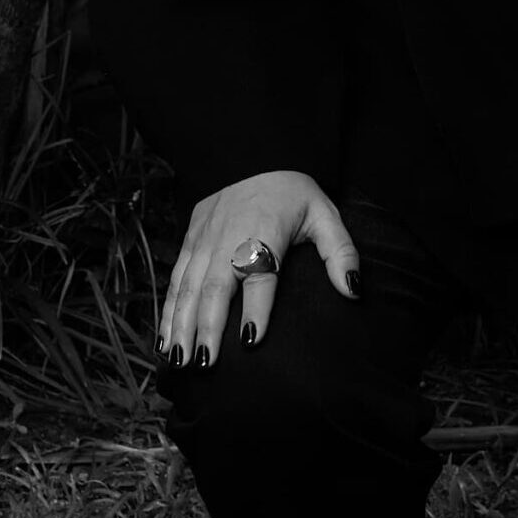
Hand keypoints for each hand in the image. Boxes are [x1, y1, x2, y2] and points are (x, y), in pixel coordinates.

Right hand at [157, 170, 360, 365]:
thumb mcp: (325, 215)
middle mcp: (229, 240)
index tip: (251, 339)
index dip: (256, 307)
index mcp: (265, 234)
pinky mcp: (189, 241)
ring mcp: (204, 241)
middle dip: (206, 327)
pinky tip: (164, 339)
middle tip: (203, 364)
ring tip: (178, 359)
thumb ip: (340, 253)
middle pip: (215, 288)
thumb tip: (353, 290)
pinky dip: (168, 311)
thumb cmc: (292, 191)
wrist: (252, 154)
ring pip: (188, 288)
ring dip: (181, 325)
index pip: (260, 275)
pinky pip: (175, 280)